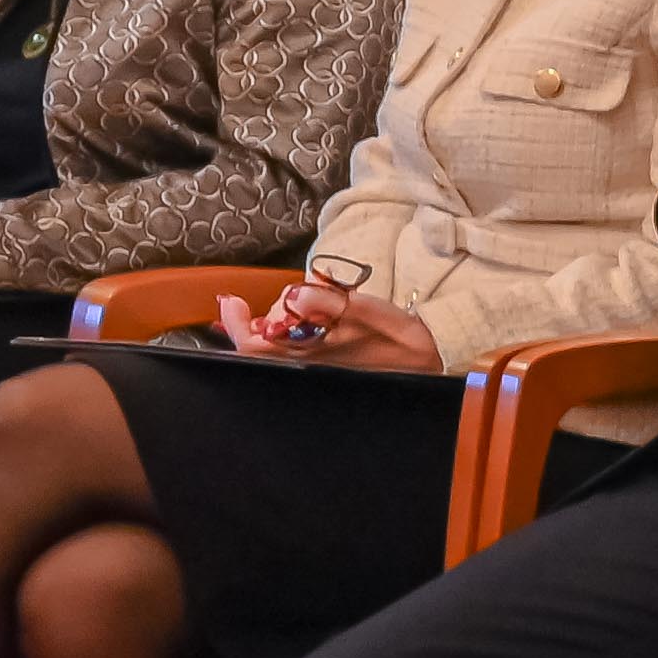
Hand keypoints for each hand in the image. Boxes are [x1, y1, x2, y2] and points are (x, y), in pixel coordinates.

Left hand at [240, 275, 440, 370]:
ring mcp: (312, 362)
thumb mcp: (364, 311)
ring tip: (304, 302)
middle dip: (262, 316)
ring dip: (277, 319)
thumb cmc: (396, 336)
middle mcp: (304, 362)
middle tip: (281, 297)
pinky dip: (285, 327)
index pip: (255, 346)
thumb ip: (325, 302)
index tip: (231, 301)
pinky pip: (289, 344)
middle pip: (259, 342)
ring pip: (274, 343)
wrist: (426, 359)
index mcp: (309, 353)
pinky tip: (299, 315)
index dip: (236, 325)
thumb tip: (293, 295)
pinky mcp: (322, 360)